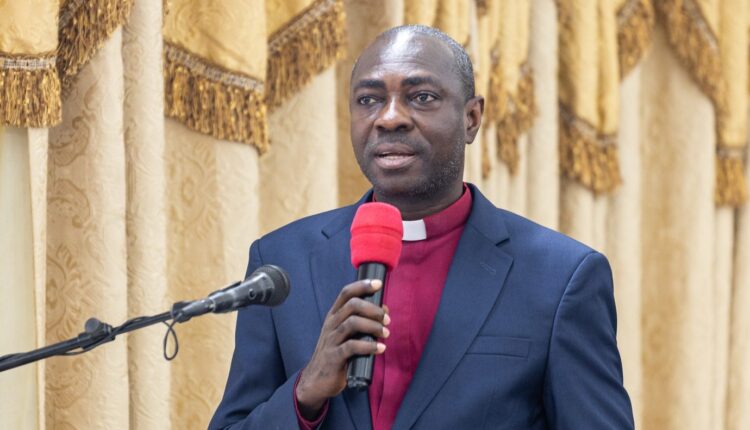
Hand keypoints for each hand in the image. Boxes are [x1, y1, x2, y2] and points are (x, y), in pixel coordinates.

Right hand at [296, 279, 389, 418]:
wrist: (317, 380)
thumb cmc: (337, 354)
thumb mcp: (346, 334)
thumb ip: (362, 322)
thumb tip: (384, 310)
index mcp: (334, 316)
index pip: (346, 293)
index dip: (362, 286)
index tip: (378, 284)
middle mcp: (331, 324)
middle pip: (352, 305)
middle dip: (373, 309)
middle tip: (387, 319)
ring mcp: (331, 340)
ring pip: (352, 323)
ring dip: (373, 326)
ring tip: (385, 334)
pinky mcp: (334, 356)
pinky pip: (352, 346)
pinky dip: (369, 346)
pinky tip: (380, 349)